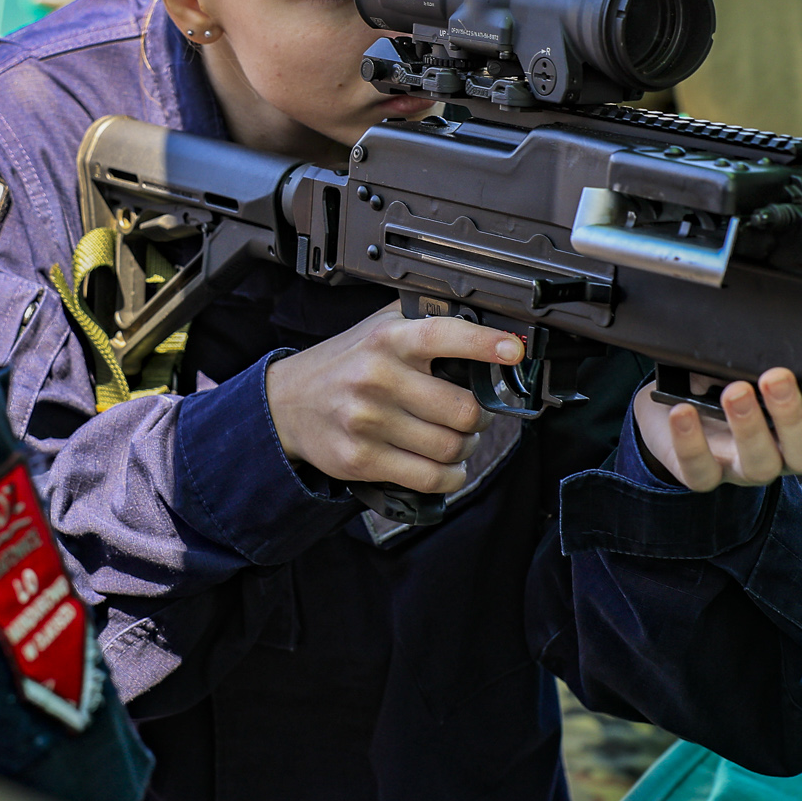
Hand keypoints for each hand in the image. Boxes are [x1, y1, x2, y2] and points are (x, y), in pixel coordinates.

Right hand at [264, 305, 508, 493]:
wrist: (288, 403)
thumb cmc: (346, 363)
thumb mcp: (379, 328)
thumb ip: (425, 322)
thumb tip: (489, 323)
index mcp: (389, 338)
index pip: (443, 334)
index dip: (484, 343)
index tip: (514, 349)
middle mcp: (377, 376)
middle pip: (463, 410)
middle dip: (479, 419)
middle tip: (472, 416)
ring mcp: (367, 421)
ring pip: (451, 448)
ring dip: (465, 449)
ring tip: (455, 439)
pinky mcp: (361, 459)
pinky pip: (429, 478)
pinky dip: (449, 477)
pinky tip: (442, 466)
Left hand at [631, 368, 801, 491]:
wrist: (671, 411)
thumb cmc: (717, 386)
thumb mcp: (745, 368)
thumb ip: (761, 360)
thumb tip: (771, 337)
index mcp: (799, 427)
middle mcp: (779, 453)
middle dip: (793, 416)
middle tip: (775, 379)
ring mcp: (742, 468)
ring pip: (760, 465)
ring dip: (749, 426)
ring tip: (734, 391)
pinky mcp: (703, 474)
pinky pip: (701, 470)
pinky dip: (692, 441)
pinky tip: (683, 411)